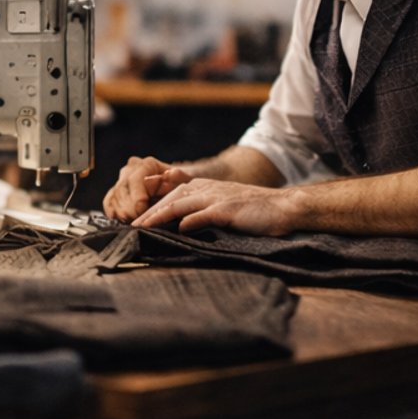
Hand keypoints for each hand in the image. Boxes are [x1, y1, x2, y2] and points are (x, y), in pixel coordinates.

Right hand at [103, 155, 194, 220]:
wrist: (176, 189)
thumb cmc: (181, 186)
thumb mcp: (186, 182)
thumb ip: (179, 179)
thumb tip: (170, 174)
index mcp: (147, 164)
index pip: (135, 179)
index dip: (137, 197)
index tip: (141, 210)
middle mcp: (130, 169)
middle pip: (122, 190)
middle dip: (130, 209)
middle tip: (140, 222)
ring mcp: (121, 181)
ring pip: (114, 198)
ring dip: (123, 213)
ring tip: (136, 222)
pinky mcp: (114, 192)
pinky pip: (108, 203)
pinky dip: (115, 213)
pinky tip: (125, 219)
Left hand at [132, 177, 302, 236]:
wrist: (284, 207)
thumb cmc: (256, 211)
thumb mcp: (226, 207)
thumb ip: (205, 212)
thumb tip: (183, 226)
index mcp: (207, 188)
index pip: (173, 195)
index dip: (154, 206)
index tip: (139, 219)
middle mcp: (209, 189)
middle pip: (171, 197)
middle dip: (150, 210)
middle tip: (133, 225)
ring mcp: (218, 198)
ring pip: (181, 203)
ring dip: (160, 215)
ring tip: (144, 227)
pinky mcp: (229, 209)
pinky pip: (204, 213)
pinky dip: (190, 220)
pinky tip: (179, 229)